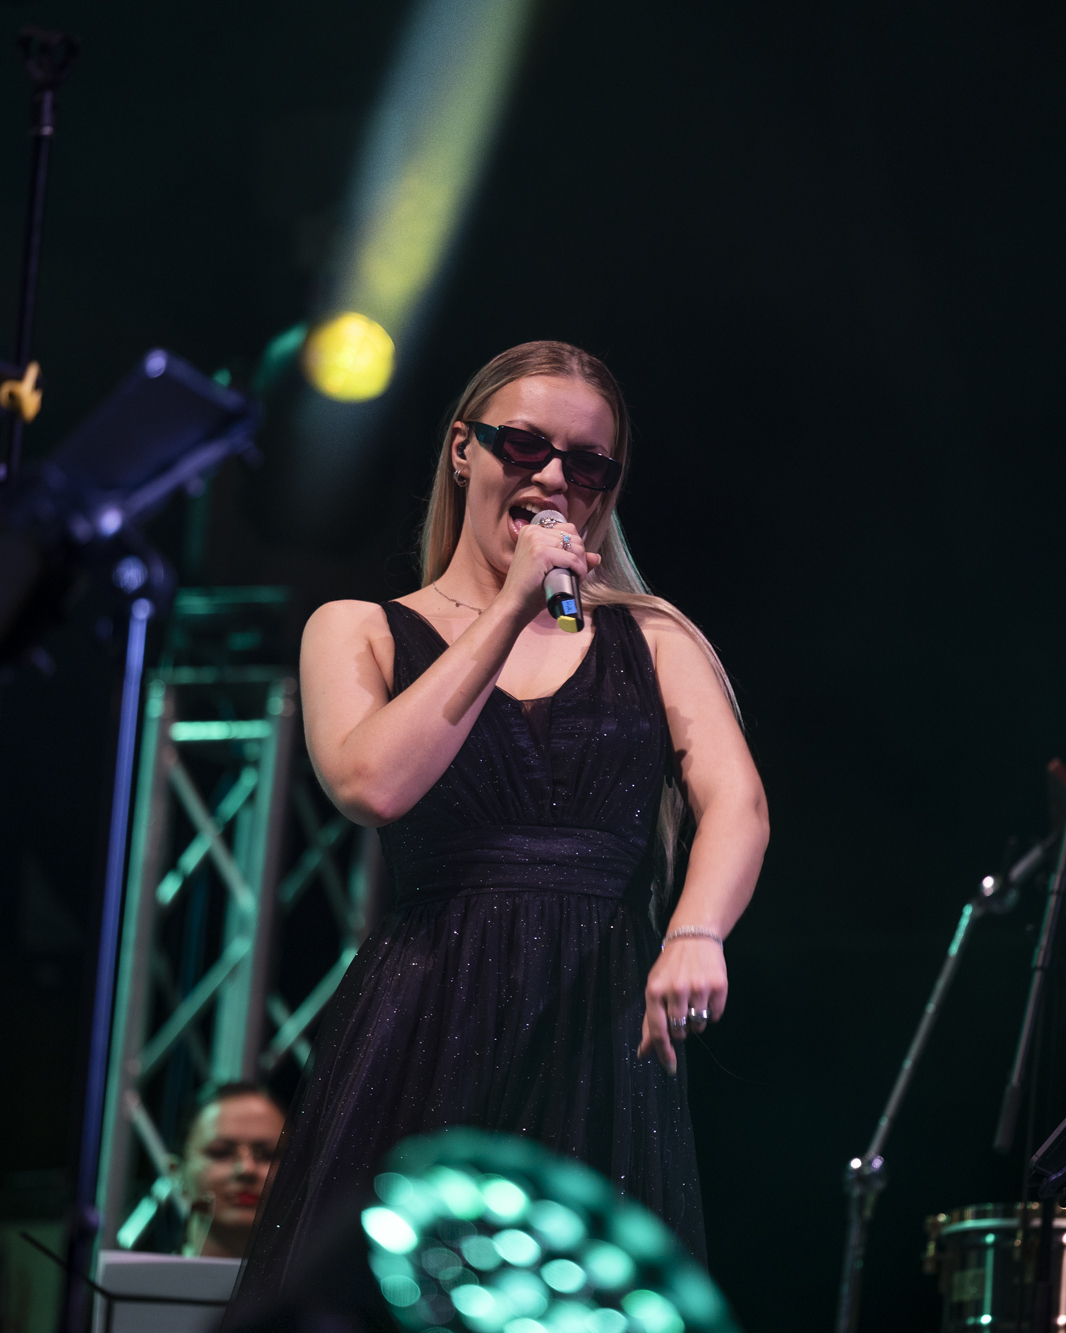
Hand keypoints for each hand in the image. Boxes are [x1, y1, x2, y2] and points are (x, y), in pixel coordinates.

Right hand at [498, 519, 600, 620]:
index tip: (572, 564)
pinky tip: (576, 578)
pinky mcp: (540, 552)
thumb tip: (597, 557)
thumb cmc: (531, 590)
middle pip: (573, 536)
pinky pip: (572, 558)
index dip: (575, 547)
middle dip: (580, 556)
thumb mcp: (553, 569)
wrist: (514, 605)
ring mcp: (535, 540)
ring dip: (581, 564)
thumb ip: (574, 560)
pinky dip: (579, 570)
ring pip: (575, 547)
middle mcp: (532, 531)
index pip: (567, 529)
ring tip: (575, 577)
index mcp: (532, 531)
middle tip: (575, 573)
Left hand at [637, 937, 727, 1073]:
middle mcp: (676, 990)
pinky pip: (716, 1015)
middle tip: (681, 1010)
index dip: (664, 1054)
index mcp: (654, 991)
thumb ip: (649, 1023)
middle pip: (680, 1032)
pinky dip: (712, 1011)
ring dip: (697, 1020)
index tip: (670, 1069)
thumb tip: (643, 1053)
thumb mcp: (654, 989)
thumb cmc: (670, 967)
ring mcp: (698, 988)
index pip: (658, 1031)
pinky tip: (706, 994)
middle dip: (681, 1028)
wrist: (693, 937)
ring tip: (694, 1000)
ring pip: (699, 1026)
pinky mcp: (718, 986)